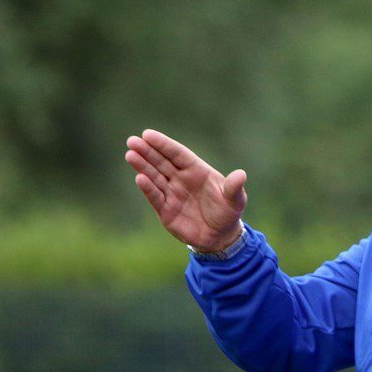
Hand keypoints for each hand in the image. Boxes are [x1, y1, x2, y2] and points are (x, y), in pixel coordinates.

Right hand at [124, 129, 246, 251]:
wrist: (220, 237)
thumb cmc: (228, 213)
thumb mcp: (235, 200)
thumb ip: (234, 188)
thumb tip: (241, 175)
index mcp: (197, 171)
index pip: (178, 154)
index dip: (163, 144)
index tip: (148, 134)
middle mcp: (181, 180)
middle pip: (162, 162)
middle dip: (147, 152)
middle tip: (132, 141)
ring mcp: (172, 194)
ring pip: (155, 177)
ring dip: (142, 166)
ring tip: (130, 155)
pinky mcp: (166, 211)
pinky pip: (155, 197)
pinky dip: (148, 188)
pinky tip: (139, 178)